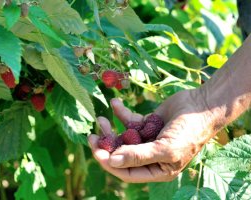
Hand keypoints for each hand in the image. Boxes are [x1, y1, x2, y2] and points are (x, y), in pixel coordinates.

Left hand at [89, 89, 217, 182]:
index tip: (96, 151)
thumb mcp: (166, 148)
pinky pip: (130, 121)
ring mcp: (148, 139)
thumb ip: (139, 156)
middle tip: (91, 136)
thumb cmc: (190, 132)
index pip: (126, 172)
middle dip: (106, 146)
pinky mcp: (147, 123)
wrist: (203, 105)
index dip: (110, 163)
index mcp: (157, 169)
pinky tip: (115, 103)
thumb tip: (113, 161)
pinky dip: (121, 112)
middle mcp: (150, 156)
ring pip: (122, 138)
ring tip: (101, 119)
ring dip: (110, 129)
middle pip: (121, 155)